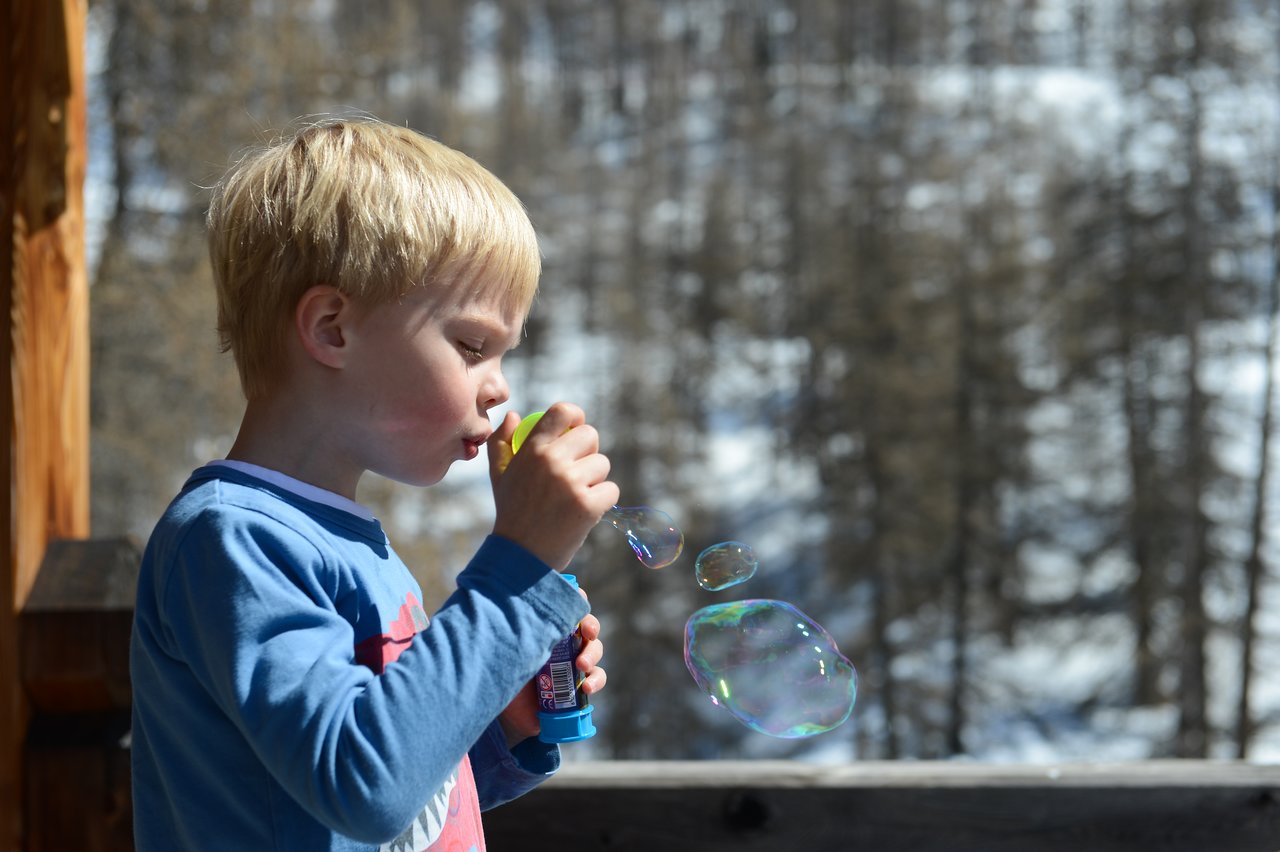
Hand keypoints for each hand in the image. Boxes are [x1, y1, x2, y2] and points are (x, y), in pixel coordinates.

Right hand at [488, 402, 619, 569]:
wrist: (520, 556)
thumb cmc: (511, 512)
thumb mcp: (499, 474)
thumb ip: (501, 441)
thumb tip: (512, 415)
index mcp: (532, 449)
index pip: (563, 411)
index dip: (576, 417)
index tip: (576, 430)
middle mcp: (552, 461)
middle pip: (590, 435)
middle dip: (588, 452)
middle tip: (576, 472)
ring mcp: (572, 483)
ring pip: (603, 464)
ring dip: (595, 479)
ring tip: (574, 497)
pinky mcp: (588, 505)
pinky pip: (611, 490)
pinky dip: (602, 501)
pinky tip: (584, 511)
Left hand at [498, 612, 606, 745]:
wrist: (501, 710)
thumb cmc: (498, 672)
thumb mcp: (504, 649)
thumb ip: (515, 633)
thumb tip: (522, 617)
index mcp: (546, 626)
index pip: (567, 605)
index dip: (577, 601)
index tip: (576, 605)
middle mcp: (562, 641)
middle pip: (587, 625)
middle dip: (590, 627)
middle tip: (585, 635)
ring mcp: (572, 662)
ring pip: (595, 649)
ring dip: (592, 655)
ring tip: (582, 666)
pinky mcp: (578, 685)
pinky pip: (597, 678)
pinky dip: (596, 680)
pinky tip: (587, 688)